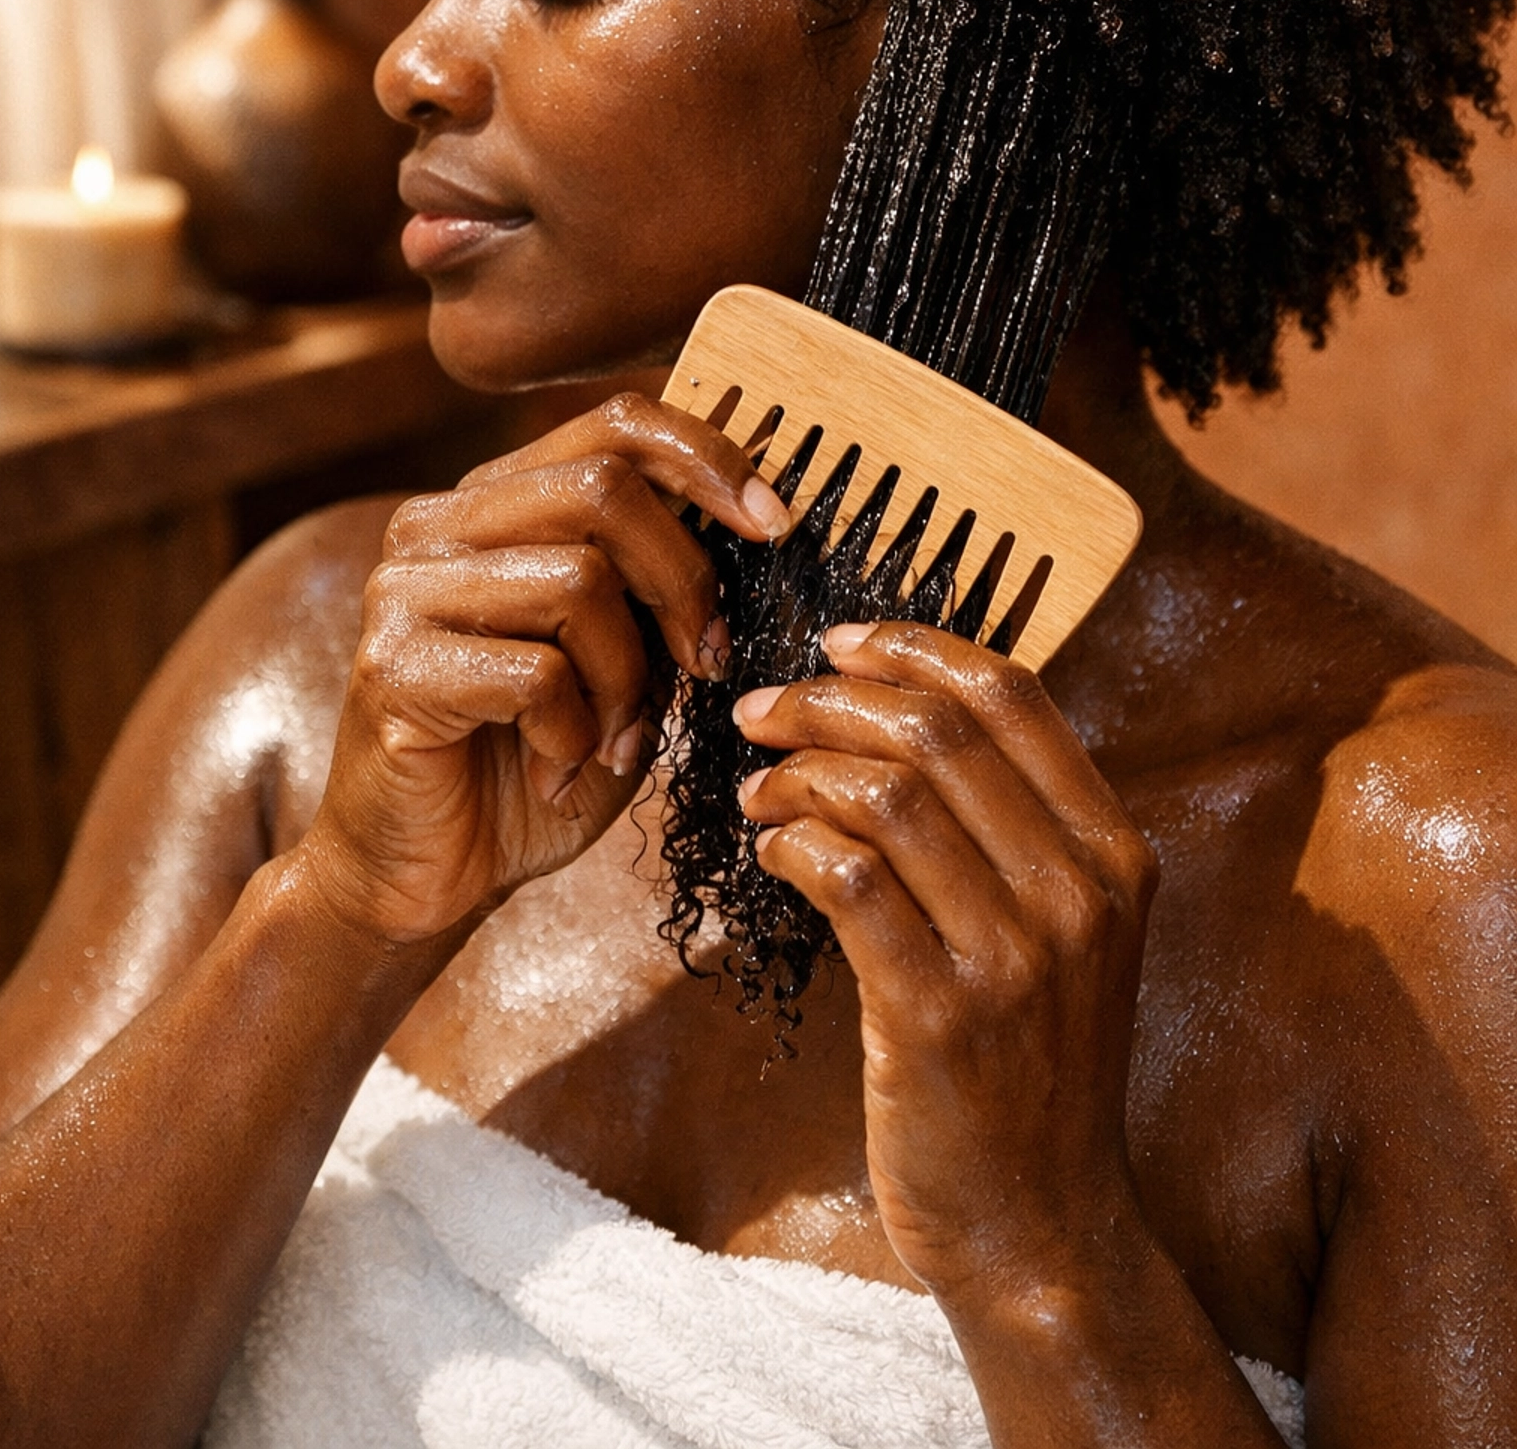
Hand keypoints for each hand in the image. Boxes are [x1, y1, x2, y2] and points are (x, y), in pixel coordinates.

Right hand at [295, 393, 787, 949]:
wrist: (422, 877)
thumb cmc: (529, 767)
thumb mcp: (621, 662)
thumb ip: (656, 590)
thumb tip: (753, 524)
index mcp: (494, 503)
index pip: (614, 424)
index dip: (705, 458)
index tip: (772, 524)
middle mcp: (436, 525)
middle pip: (604, 487)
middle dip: (682, 580)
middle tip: (704, 663)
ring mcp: (404, 590)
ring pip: (578, 578)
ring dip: (627, 676)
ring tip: (613, 738)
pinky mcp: (393, 666)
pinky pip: (537, 672)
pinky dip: (575, 731)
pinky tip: (557, 766)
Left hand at [734, 621, 1158, 1307]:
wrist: (1044, 1231)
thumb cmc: (1032, 1071)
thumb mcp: (1066, 935)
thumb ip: (1015, 830)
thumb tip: (903, 711)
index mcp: (1115, 852)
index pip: (1012, 694)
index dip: (913, 646)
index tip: (838, 640)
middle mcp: (1078, 891)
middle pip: (936, 730)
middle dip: (826, 700)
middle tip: (760, 710)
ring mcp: (1015, 956)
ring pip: (885, 794)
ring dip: (797, 771)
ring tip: (757, 788)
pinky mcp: (940, 1017)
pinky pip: (847, 879)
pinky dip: (794, 843)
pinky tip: (772, 853)